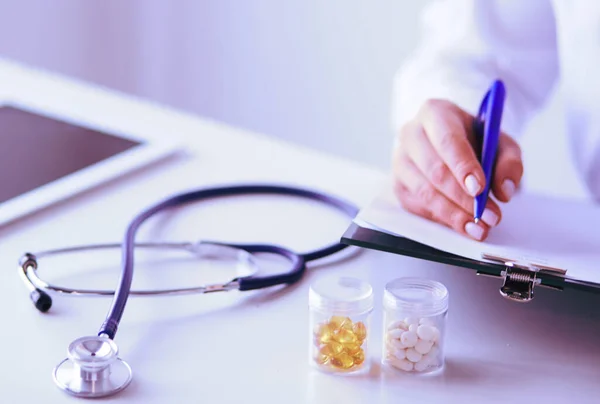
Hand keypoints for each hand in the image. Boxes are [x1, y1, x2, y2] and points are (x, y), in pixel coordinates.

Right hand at [392, 99, 522, 240]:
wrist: (449, 141)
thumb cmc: (473, 139)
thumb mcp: (499, 142)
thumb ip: (509, 162)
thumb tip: (505, 190)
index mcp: (435, 113)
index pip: (447, 140)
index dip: (463, 166)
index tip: (479, 188)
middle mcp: (411, 134)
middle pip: (434, 170)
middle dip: (463, 198)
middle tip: (488, 215)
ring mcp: (400, 160)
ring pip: (424, 192)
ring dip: (454, 213)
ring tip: (479, 227)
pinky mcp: (398, 184)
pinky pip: (418, 206)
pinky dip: (441, 219)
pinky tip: (461, 224)